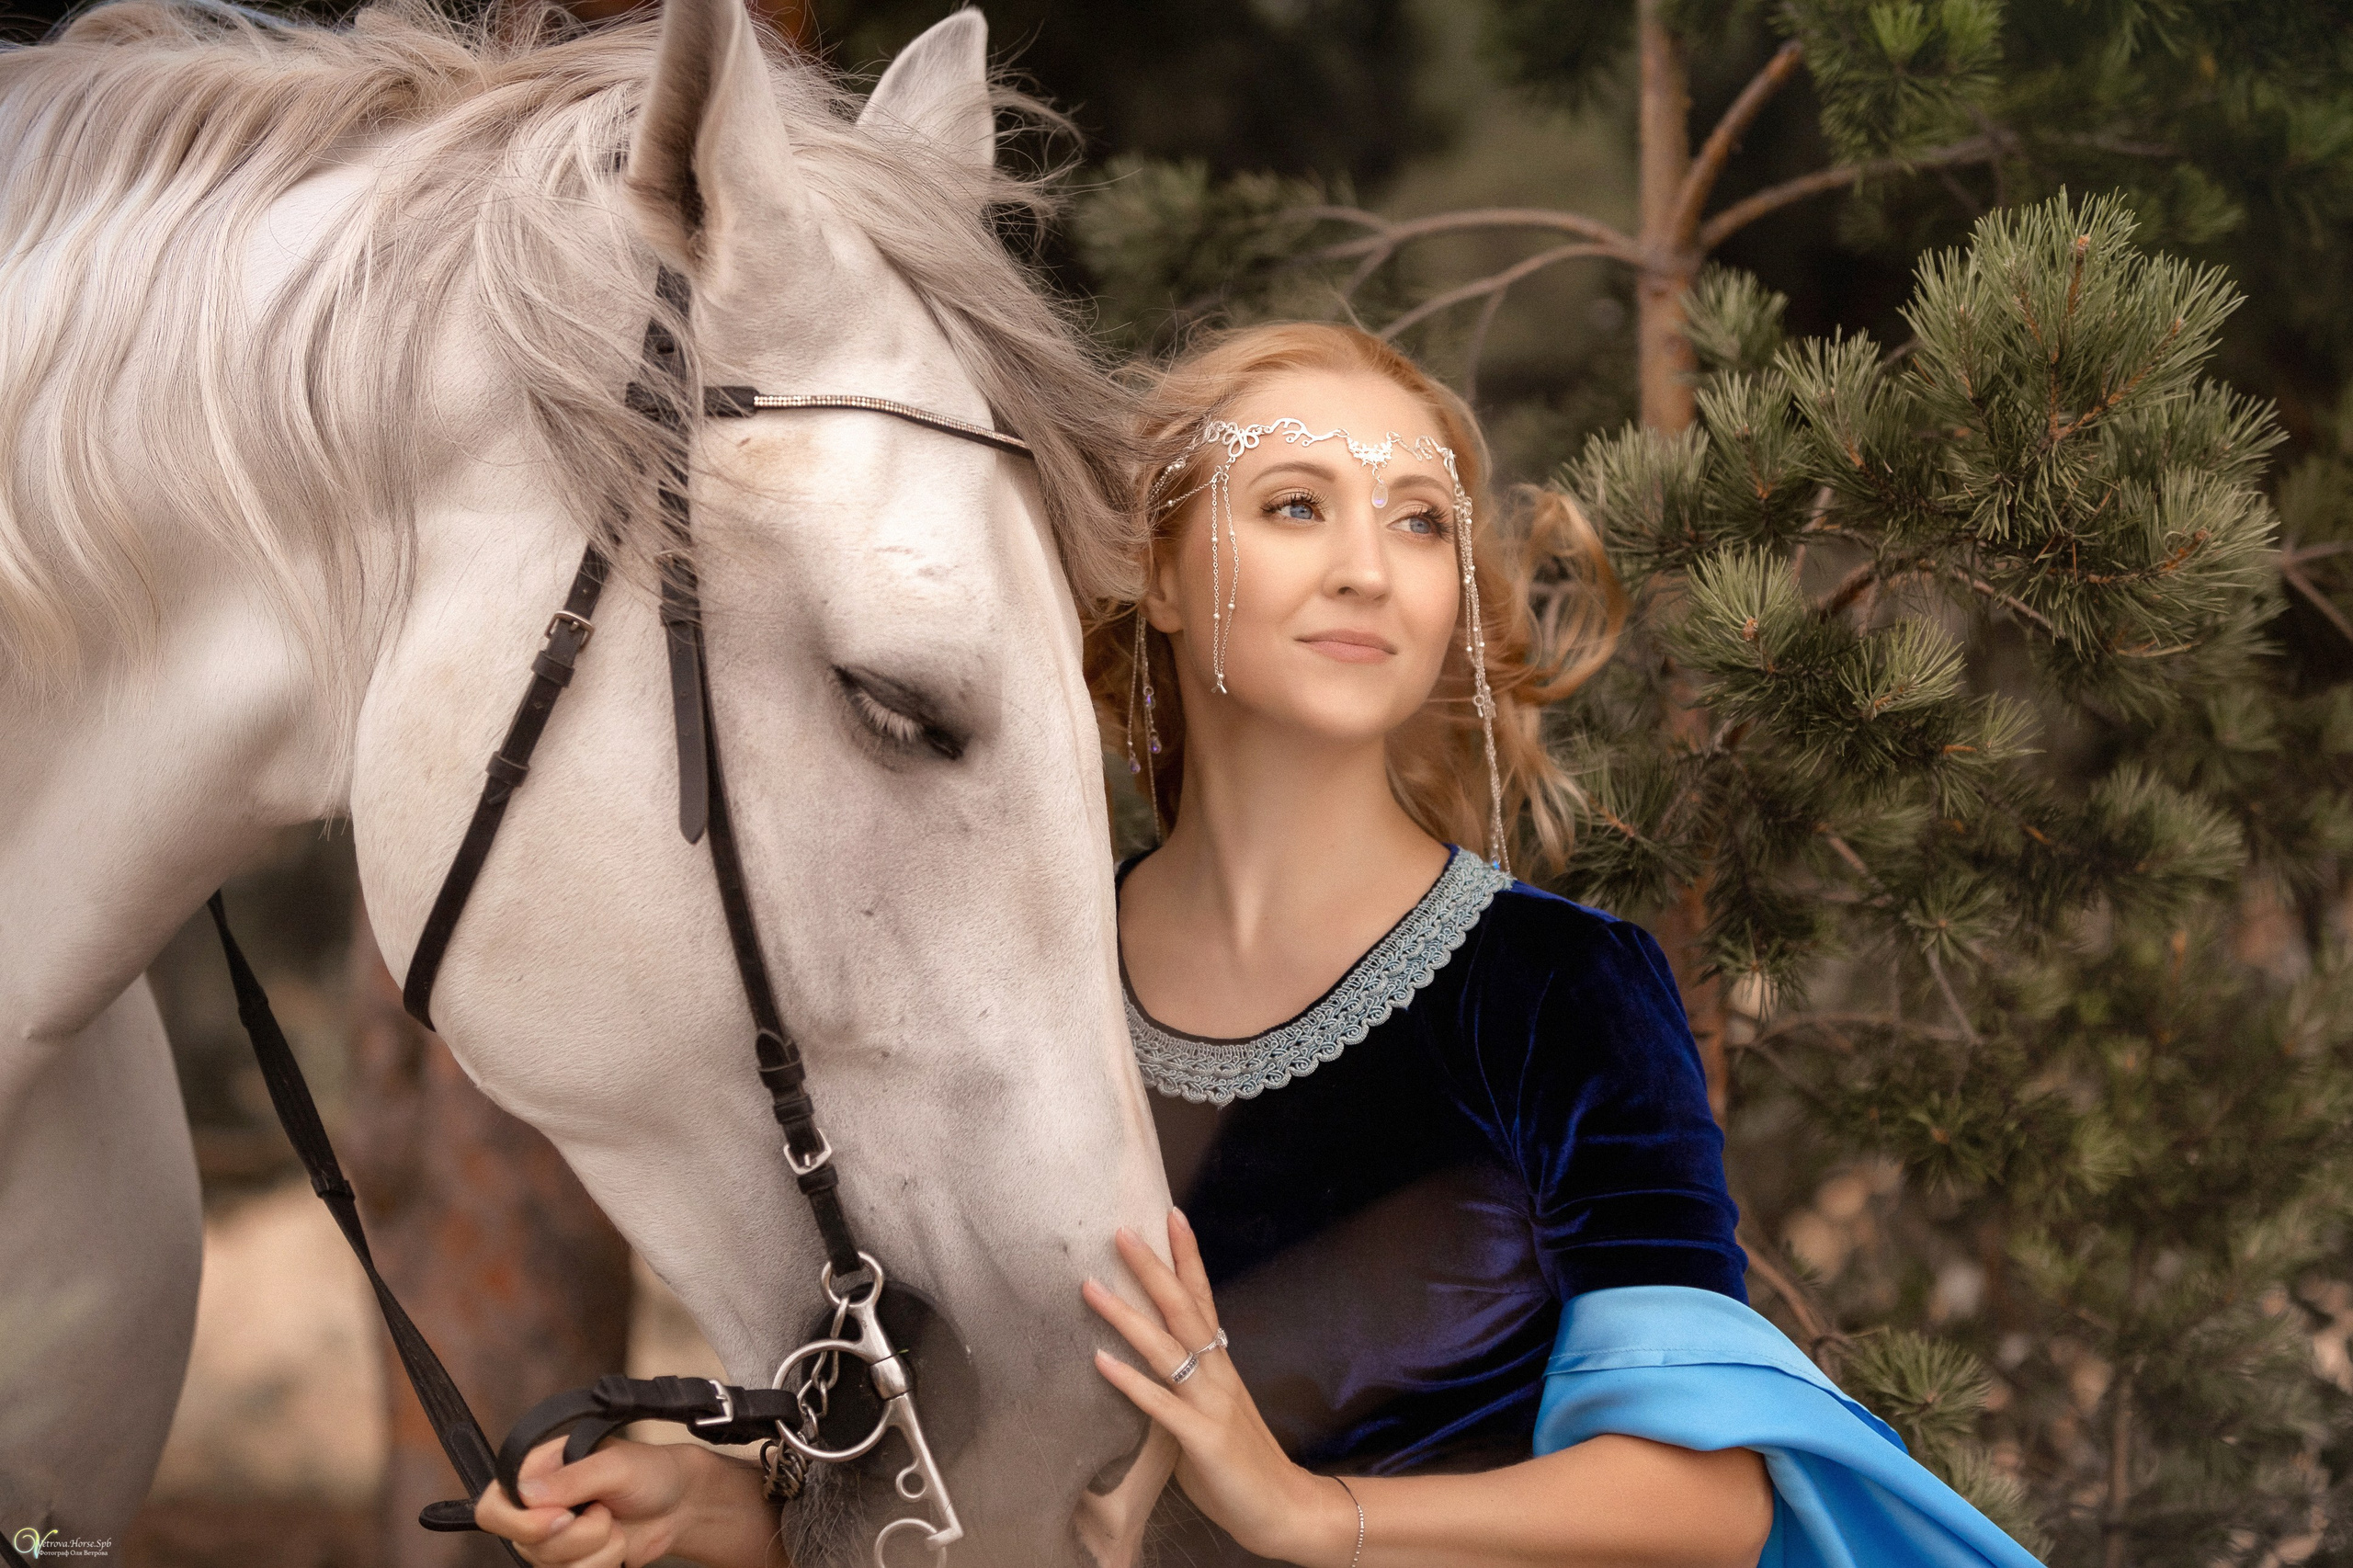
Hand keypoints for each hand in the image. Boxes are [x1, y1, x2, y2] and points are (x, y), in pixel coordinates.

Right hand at [472, 1436, 700, 1566]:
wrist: (680, 1505)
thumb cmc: (649, 1472)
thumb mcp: (615, 1464)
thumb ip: (571, 1478)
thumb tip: (525, 1493)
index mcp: (537, 1473)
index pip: (493, 1508)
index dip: (521, 1522)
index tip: (562, 1517)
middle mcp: (538, 1509)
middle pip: (526, 1545)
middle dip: (576, 1536)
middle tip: (603, 1512)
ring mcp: (553, 1541)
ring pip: (551, 1567)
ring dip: (597, 1549)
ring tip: (615, 1522)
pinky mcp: (572, 1564)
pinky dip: (602, 1565)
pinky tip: (615, 1545)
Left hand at [1082, 1209, 1356, 1566]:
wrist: (1282, 1509)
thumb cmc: (1239, 1463)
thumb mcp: (1210, 1411)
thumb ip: (1183, 1385)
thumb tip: (1145, 1364)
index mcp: (1221, 1364)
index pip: (1203, 1298)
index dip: (1187, 1257)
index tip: (1171, 1216)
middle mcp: (1218, 1374)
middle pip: (1183, 1309)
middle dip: (1152, 1268)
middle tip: (1121, 1232)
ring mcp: (1212, 1404)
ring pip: (1166, 1348)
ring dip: (1125, 1315)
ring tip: (1090, 1288)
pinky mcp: (1202, 1439)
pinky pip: (1160, 1404)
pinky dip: (1130, 1381)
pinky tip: (1100, 1361)